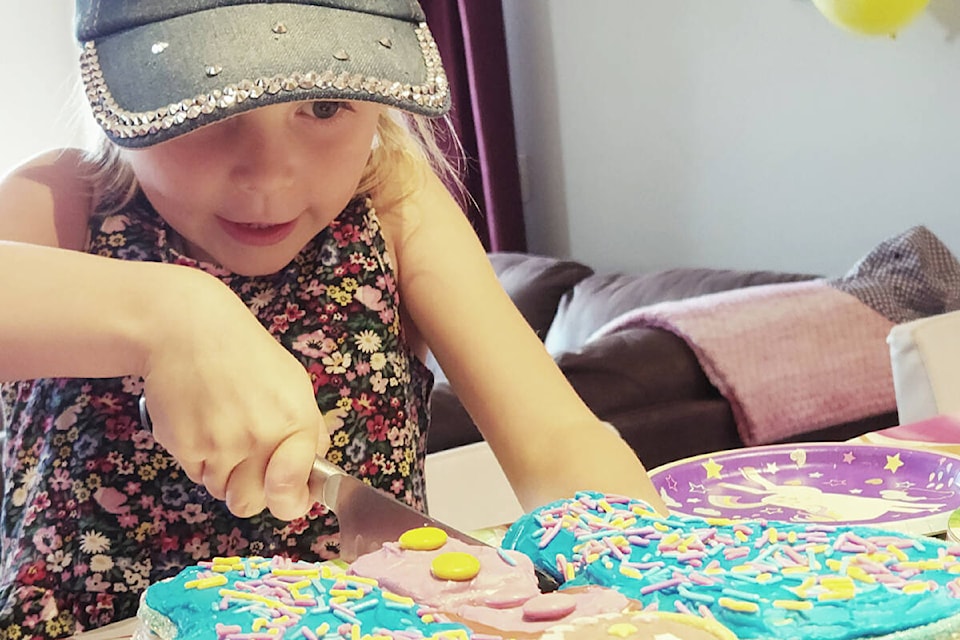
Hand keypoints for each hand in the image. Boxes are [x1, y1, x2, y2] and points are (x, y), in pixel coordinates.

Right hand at [140, 267, 327, 520]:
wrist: (189, 330)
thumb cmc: (246, 354)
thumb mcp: (294, 384)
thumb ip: (308, 430)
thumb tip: (314, 470)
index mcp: (294, 424)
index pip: (291, 496)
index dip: (288, 501)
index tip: (286, 494)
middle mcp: (259, 439)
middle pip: (250, 505)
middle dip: (250, 490)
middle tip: (246, 460)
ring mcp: (220, 445)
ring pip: (220, 491)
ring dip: (221, 471)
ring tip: (221, 430)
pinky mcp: (184, 447)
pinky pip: (194, 473)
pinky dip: (197, 456)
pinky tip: (201, 422)